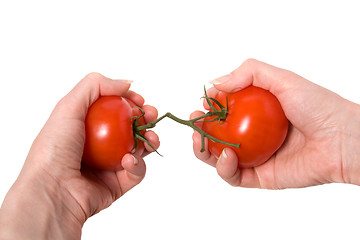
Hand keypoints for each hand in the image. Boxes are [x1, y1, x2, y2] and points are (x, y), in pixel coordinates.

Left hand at [0, 73, 158, 238]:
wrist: (52, 191)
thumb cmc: (54, 149)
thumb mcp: (68, 107)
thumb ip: (95, 86)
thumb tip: (127, 83)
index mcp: (85, 127)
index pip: (114, 109)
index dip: (129, 102)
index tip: (139, 100)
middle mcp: (98, 146)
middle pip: (130, 128)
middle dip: (145, 120)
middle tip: (152, 116)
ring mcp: (108, 166)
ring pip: (139, 150)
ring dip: (149, 141)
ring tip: (151, 137)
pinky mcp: (117, 184)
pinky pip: (135, 172)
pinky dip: (137, 164)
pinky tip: (128, 159)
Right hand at [192, 59, 359, 188]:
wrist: (342, 140)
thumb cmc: (318, 106)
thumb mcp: (283, 79)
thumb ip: (249, 73)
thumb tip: (215, 82)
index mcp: (257, 113)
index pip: (225, 111)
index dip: (210, 108)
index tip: (203, 102)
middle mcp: (253, 136)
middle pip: (218, 135)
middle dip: (201, 130)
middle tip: (194, 121)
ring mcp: (255, 157)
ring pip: (220, 157)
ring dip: (204, 151)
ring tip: (199, 140)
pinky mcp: (260, 177)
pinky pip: (234, 176)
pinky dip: (224, 168)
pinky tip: (225, 156)